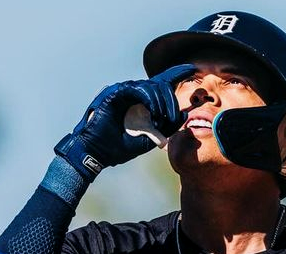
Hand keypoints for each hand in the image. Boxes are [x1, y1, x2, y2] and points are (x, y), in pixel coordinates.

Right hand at [54, 64, 193, 179]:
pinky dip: (149, 99)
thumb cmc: (117, 148)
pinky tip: (154, 112)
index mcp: (139, 102)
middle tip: (173, 117)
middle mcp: (131, 93)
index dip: (176, 73)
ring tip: (163, 117)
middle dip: (171, 100)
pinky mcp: (114, 93)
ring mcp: (122, 91)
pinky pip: (138, 89)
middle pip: (159, 85)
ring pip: (150, 86)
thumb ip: (165, 128)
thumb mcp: (148, 139)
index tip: (191, 68)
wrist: (95, 154)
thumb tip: (184, 116)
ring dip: (162, 101)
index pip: (160, 82)